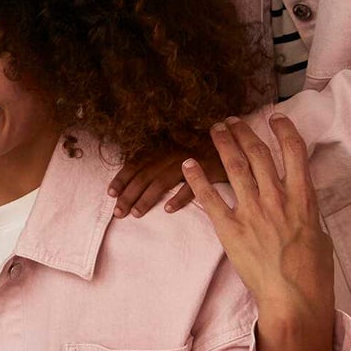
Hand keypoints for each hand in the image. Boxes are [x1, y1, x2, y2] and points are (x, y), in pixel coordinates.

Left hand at [109, 136, 224, 217]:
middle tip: (118, 212)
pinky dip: (179, 197)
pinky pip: (192, 185)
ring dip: (147, 198)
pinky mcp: (211, 167)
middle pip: (145, 174)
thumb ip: (161, 157)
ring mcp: (192, 158)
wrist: (239, 136)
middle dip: (129, 193)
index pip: (137, 161)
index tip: (111, 193)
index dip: (123, 177)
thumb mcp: (179, 144)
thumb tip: (138, 174)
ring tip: (136, 214)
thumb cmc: (205, 143)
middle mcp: (174, 149)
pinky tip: (168, 210)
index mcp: (165, 144)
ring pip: (162, 180)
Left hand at [180, 117, 334, 350]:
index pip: (294, 152)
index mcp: (303, 198)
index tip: (276, 117)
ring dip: (224, 144)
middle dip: (245, 131)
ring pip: (235, 167)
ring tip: (215, 129)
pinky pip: (210, 198)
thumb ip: (305, 211)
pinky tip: (187, 164)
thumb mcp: (318, 232)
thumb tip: (298, 203)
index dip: (284, 130)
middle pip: (259, 153)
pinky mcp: (231, 229)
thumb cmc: (312, 271)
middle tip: (234, 120)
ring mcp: (252, 212)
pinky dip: (196, 179)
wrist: (294, 297)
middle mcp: (277, 198)